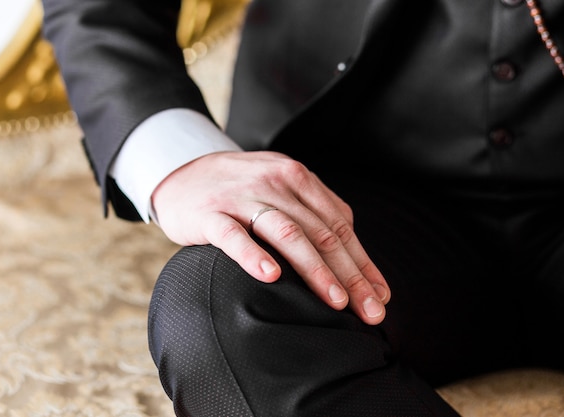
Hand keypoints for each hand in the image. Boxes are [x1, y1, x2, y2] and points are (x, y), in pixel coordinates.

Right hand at [151, 151, 389, 324]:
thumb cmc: (242, 191)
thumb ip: (317, 215)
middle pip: (321, 232)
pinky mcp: (210, 213)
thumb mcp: (282, 190)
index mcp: (299, 179)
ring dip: (315, 268)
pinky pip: (234, 235)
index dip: (364, 264)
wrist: (183, 172)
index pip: (340, 225)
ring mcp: (243, 197)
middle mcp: (276, 184)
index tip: (381, 298)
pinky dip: (253, 255)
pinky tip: (271, 276)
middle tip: (369, 312)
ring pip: (287, 233)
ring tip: (335, 301)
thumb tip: (359, 262)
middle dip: (350, 275)